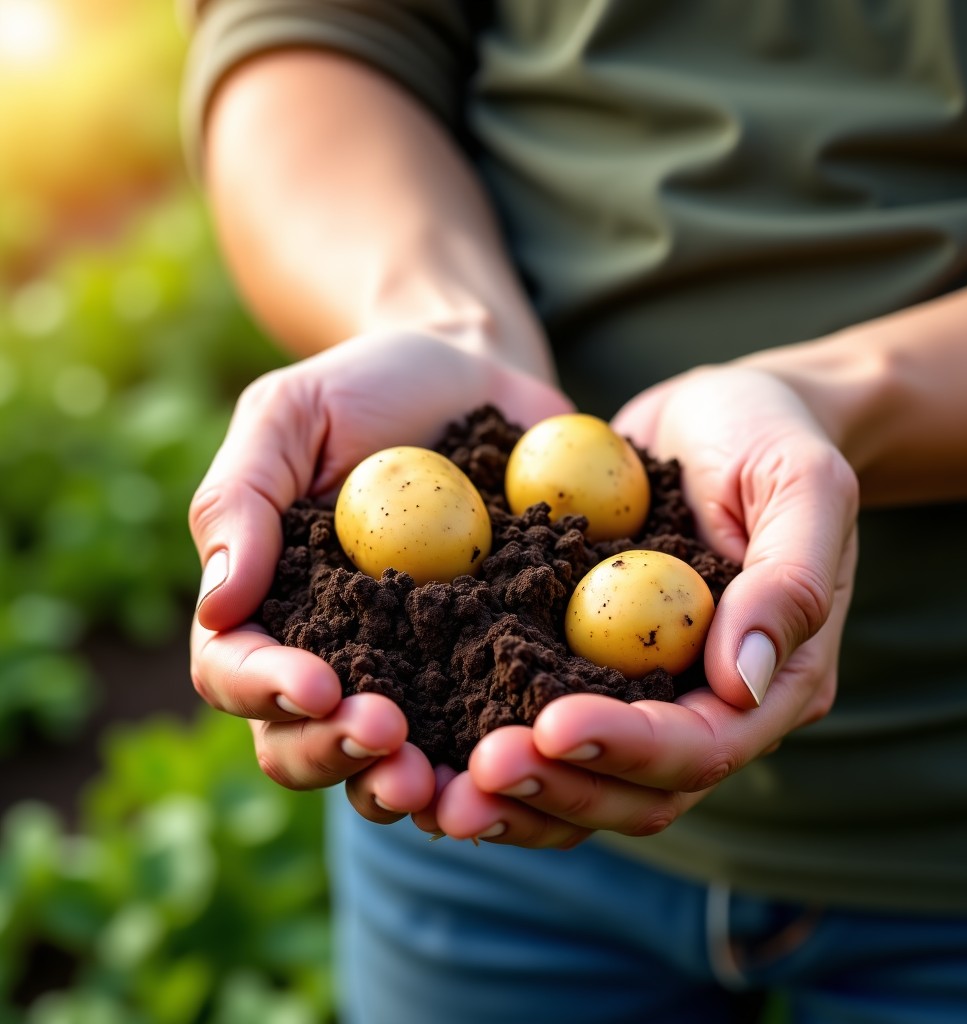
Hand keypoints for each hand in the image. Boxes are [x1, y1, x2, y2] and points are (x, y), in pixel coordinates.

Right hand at [189, 329, 571, 821]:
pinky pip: (490, 722)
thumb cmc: (370, 386)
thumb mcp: (292, 414)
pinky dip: (501, 751)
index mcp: (271, 604)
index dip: (266, 690)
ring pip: (394, 758)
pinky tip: (530, 751)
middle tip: (389, 741)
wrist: (475, 375)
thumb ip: (242, 500)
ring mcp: (419, 666)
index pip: (237, 669)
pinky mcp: (493, 660)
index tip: (319, 686)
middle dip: (339, 754)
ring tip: (448, 784)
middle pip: (307, 740)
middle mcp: (338, 652)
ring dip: (411, 782)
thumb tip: (218, 604)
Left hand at [429, 365, 857, 847]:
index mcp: (774, 682)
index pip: (701, 744)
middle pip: (635, 790)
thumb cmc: (769, 434)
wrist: (719, 412)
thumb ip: (789, 579)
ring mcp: (645, 689)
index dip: (628, 746)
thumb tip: (745, 680)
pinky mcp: (590, 662)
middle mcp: (708, 706)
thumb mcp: (801, 482)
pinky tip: (425, 738)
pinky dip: (489, 737)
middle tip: (474, 778)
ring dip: (517, 793)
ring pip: (583, 776)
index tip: (551, 724)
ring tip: (438, 789)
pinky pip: (540, 717)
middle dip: (557, 786)